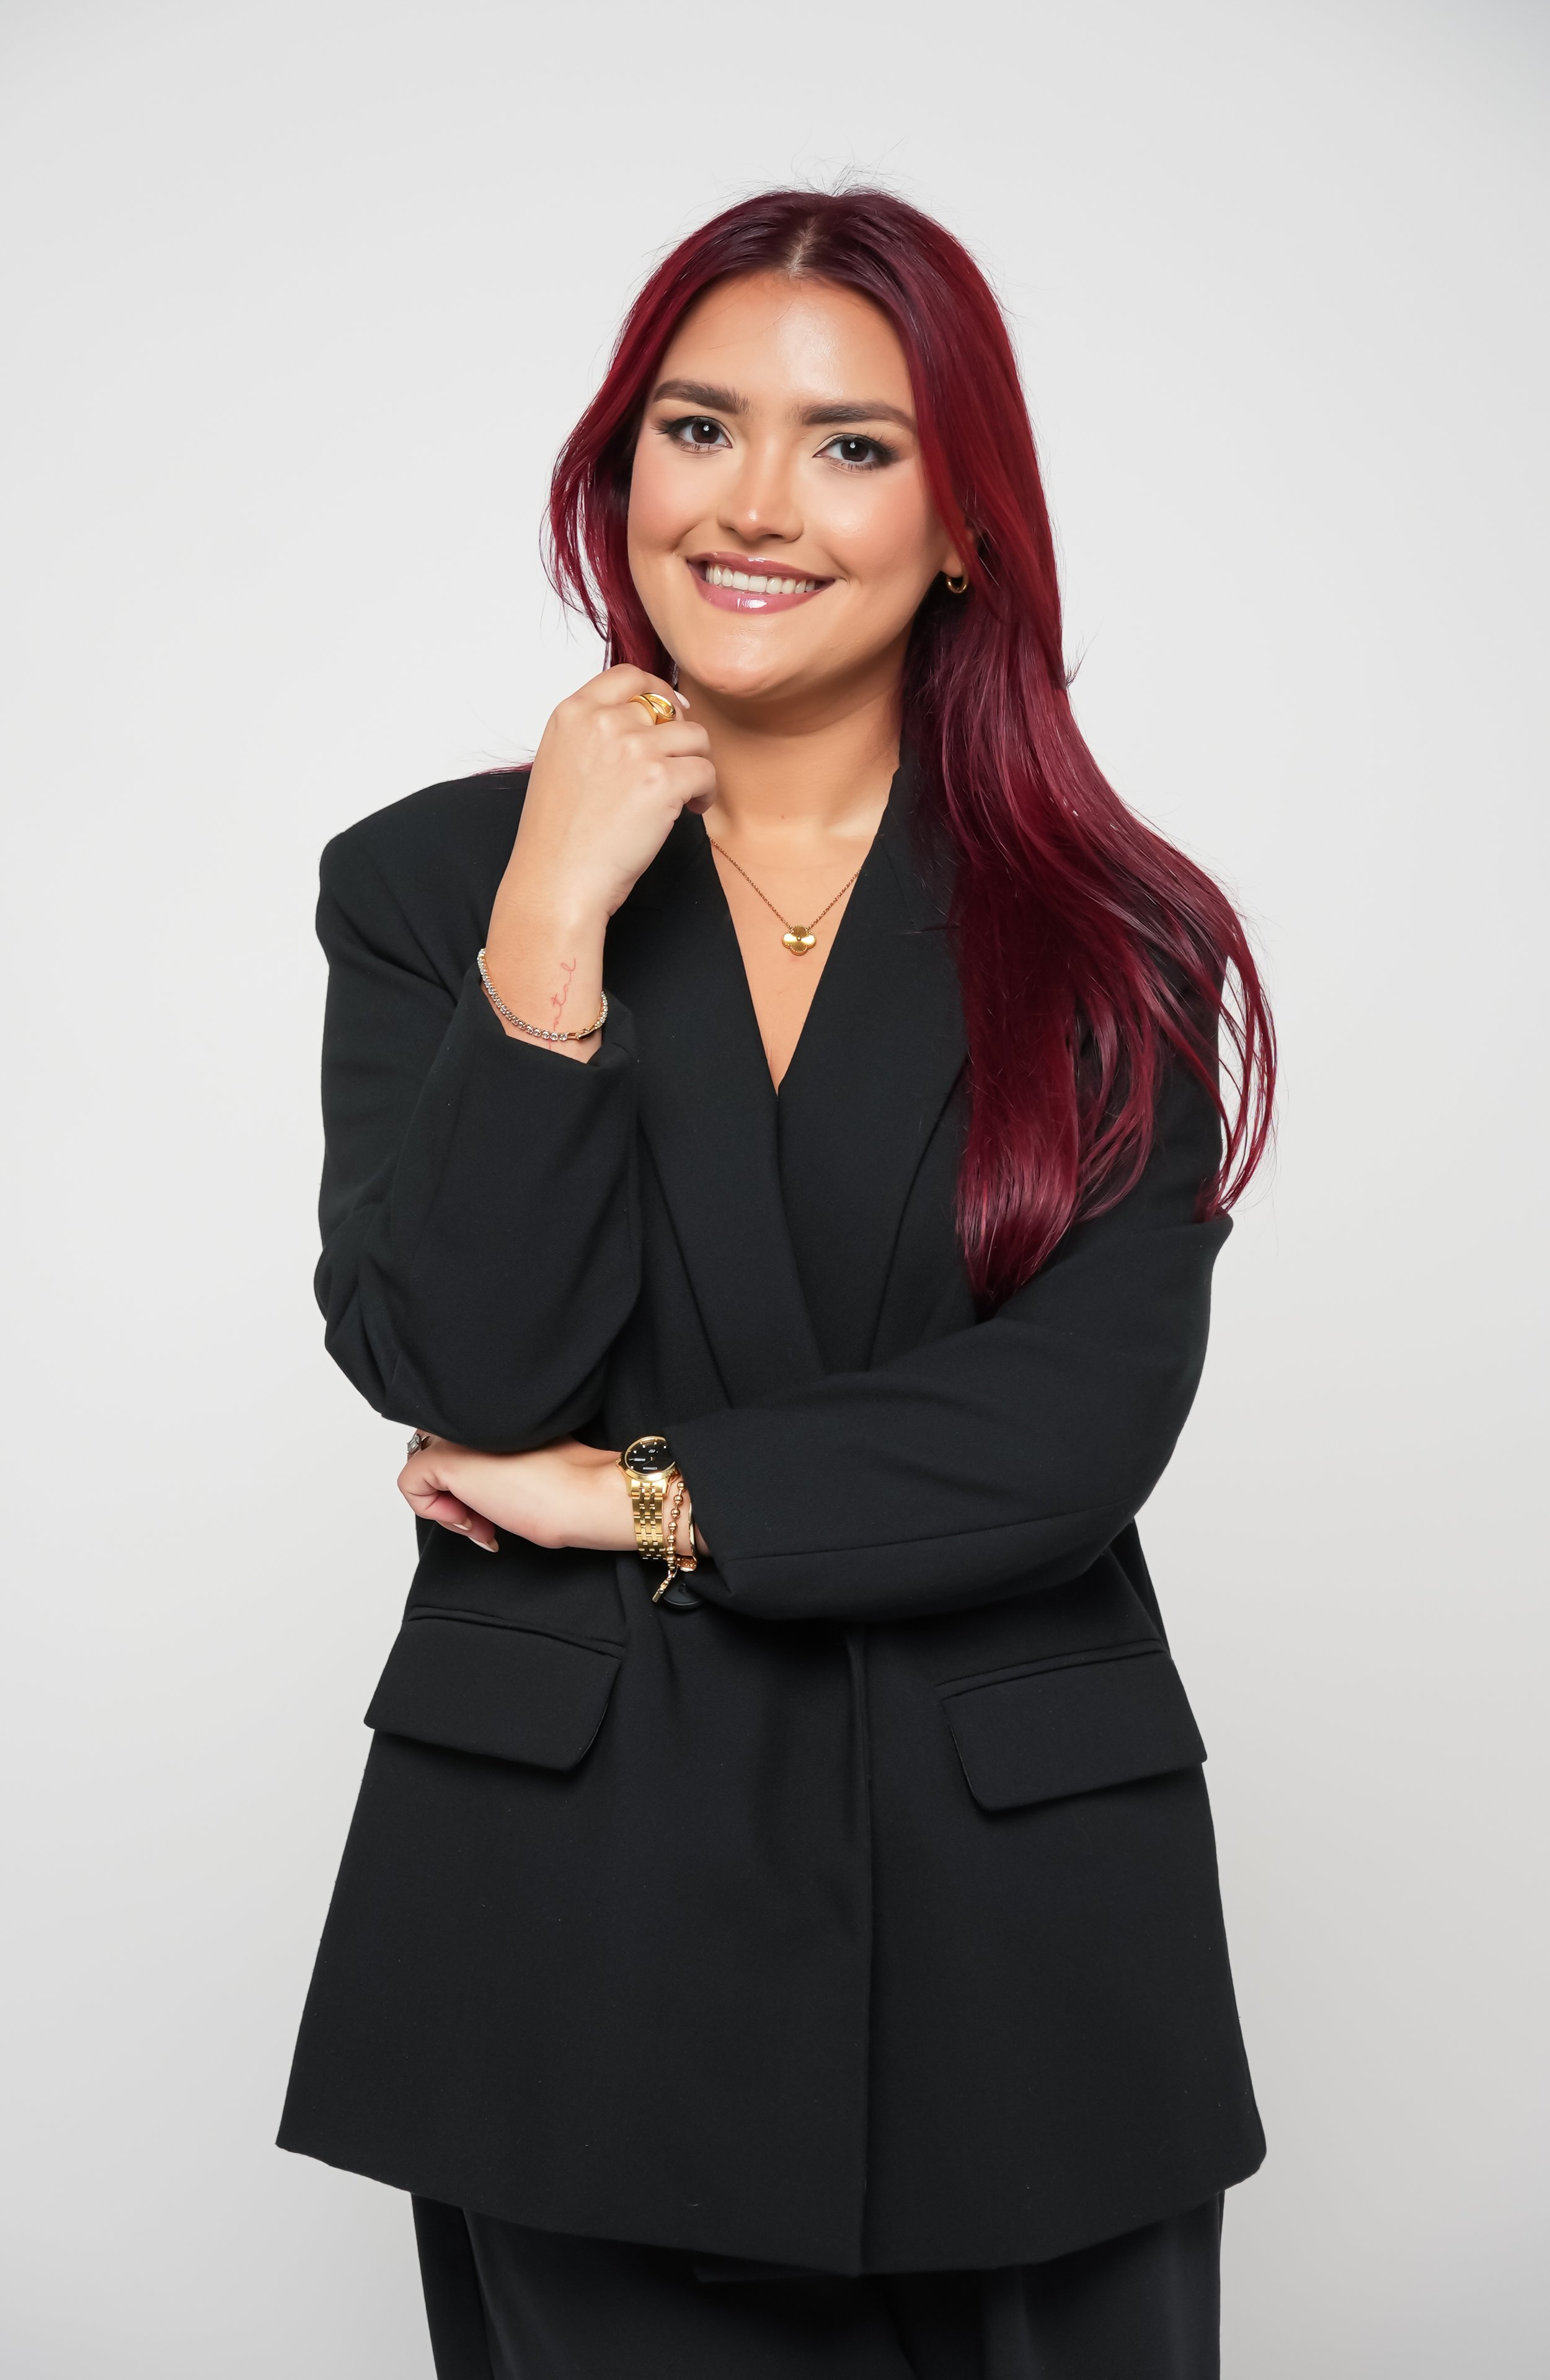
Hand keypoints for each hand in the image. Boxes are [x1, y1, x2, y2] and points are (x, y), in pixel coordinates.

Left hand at [398, 1435, 634, 1555]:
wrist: (584, 1496)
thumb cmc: (568, 1488)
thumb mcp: (524, 1464)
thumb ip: (496, 1459)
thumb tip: (475, 1484)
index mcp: (493, 1414)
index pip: (455, 1438)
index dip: (469, 1477)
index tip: (497, 1502)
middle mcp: (471, 1418)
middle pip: (435, 1451)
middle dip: (453, 1491)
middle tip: (485, 1517)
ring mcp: (457, 1436)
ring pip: (422, 1468)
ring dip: (447, 1505)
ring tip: (482, 1524)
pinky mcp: (445, 1459)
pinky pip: (410, 1484)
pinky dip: (433, 1511)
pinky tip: (470, 1522)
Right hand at [478, 667, 714, 1058]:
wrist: (556, 881)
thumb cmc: (557, 836)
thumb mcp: (560, 762)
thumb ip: (594, 733)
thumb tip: (644, 718)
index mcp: (572, 712)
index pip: (629, 674)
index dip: (658, 691)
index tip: (671, 714)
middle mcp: (603, 721)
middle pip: (667, 706)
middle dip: (680, 738)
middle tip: (678, 769)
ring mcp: (634, 747)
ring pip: (695, 737)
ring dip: (696, 766)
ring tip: (684, 796)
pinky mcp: (662, 779)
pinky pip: (706, 771)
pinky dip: (705, 792)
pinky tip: (690, 811)